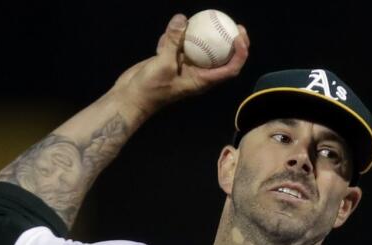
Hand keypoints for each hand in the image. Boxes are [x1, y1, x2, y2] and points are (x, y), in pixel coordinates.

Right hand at [111, 14, 249, 118]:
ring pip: (200, 48)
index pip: (230, 69)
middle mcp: (197, 74)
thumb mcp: (162, 64)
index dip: (240, 54)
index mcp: (202, 81)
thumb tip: (182, 19)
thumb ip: (173, 41)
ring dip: (201, 35)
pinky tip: (169, 29)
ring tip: (203, 19)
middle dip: (230, 41)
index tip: (240, 36)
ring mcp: (184, 67)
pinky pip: (179, 45)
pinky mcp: (171, 62)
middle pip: (221, 57)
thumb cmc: (150, 89)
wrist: (131, 97)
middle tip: (233, 24)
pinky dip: (175, 37)